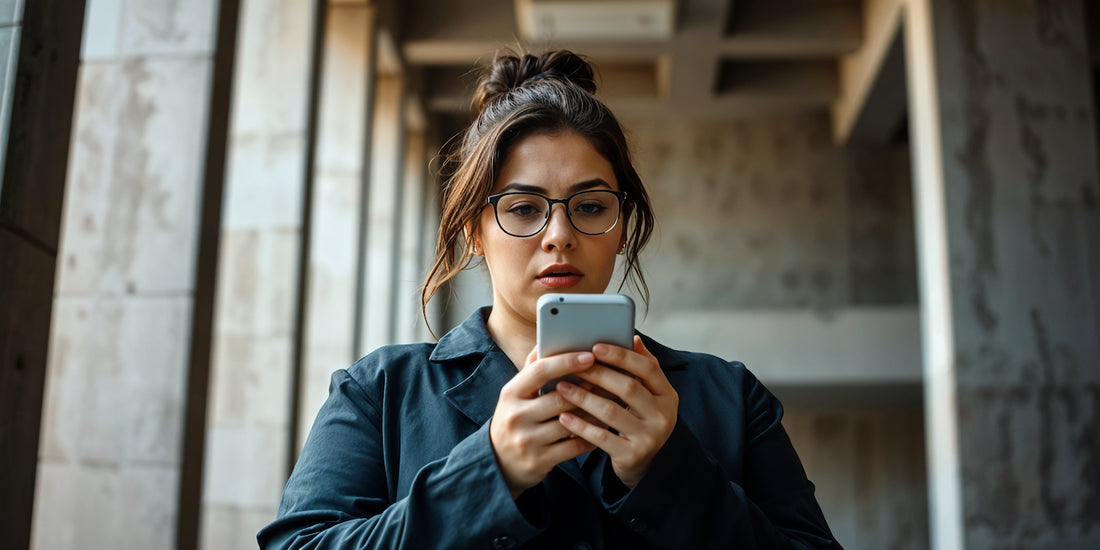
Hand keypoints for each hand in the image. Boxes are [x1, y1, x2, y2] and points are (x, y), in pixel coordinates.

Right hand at [489, 348, 597, 497]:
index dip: (566, 361)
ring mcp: (527, 440)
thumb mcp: (516, 394)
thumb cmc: (515, 419)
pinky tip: (604, 427)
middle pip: (560, 397)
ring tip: (613, 401)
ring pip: (571, 422)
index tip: (589, 355)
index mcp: (510, 393)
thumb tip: (547, 341)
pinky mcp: (539, 460)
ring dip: (594, 412)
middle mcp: (516, 415)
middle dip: (589, 388)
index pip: (539, 371)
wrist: (498, 462)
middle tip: (612, 379)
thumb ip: (532, 370)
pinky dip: (591, 436)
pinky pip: (573, 446)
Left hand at [555, 336, 678, 487]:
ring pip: (612, 412)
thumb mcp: (649, 396)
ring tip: (561, 387)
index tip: (596, 347)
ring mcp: (649, 437)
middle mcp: (663, 416)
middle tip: (573, 365)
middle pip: (628, 388)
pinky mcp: (632, 455)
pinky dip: (581, 425)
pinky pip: (602, 437)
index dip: (622, 356)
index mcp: (667, 395)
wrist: (646, 465)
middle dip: (598, 374)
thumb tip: (634, 339)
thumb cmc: (641, 422)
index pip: (648, 368)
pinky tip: (564, 416)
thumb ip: (642, 369)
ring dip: (584, 397)